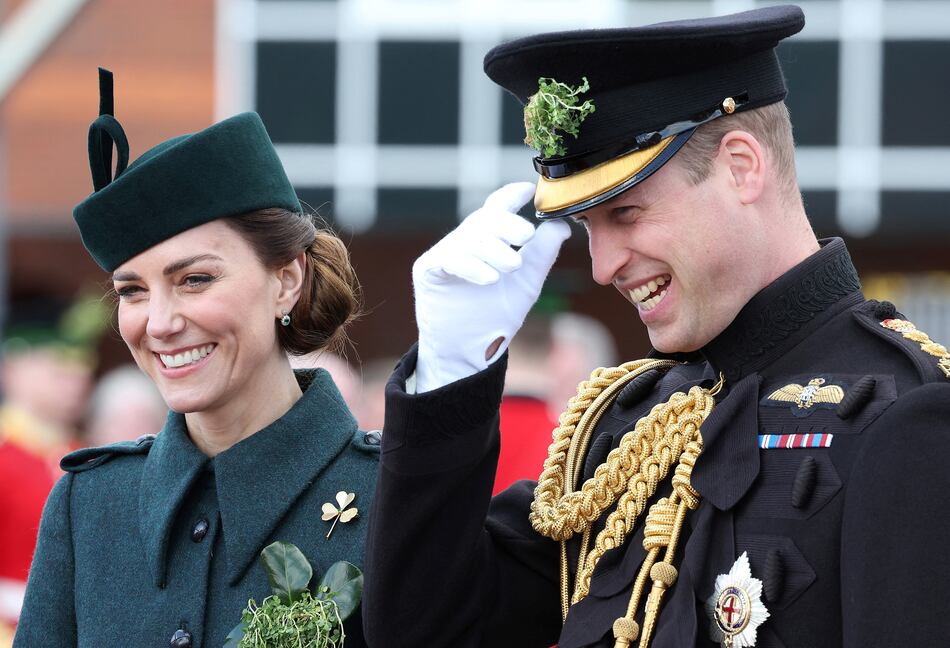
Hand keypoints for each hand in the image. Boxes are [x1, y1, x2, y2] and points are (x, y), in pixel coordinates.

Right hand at [413, 182, 571, 392]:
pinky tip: (490, 278)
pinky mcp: (428, 270)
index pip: (497, 207)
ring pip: (469, 238)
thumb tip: (560, 225)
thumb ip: (542, 254)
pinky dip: (471, 266)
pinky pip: (449, 258)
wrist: (469, 351)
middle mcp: (465, 241)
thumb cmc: (494, 316)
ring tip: (512, 266)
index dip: (511, 195)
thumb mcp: (527, 283)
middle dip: (507, 223)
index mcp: (488, 240)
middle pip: (485, 218)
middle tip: (527, 235)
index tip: (528, 189)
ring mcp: (445, 253)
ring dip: (494, 250)